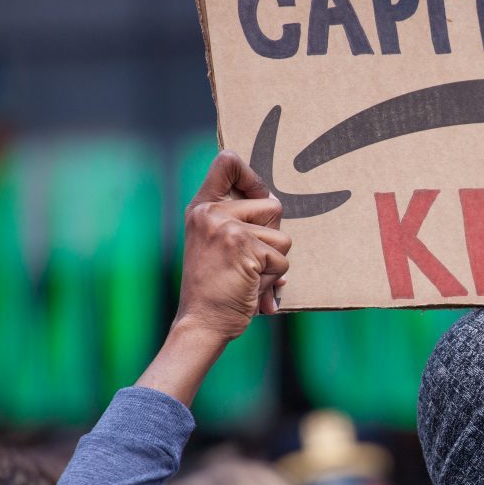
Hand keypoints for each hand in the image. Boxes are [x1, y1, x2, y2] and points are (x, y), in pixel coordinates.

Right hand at [174, 150, 290, 341]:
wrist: (201, 322)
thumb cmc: (214, 288)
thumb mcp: (216, 244)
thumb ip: (239, 221)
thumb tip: (275, 201)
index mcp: (202, 207)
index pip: (227, 162)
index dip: (252, 174)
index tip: (260, 192)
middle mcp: (211, 212)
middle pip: (273, 206)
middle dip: (272, 237)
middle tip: (248, 261)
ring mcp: (227, 227)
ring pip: (282, 236)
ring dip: (274, 262)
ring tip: (247, 276)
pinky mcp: (244, 246)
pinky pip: (281, 259)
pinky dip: (273, 279)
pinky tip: (250, 287)